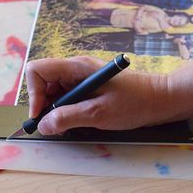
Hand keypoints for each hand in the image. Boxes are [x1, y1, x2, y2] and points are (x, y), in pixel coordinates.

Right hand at [26, 56, 168, 134]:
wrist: (159, 98)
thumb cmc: (134, 102)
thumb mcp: (98, 113)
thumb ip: (67, 118)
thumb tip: (43, 125)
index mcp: (76, 66)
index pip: (37, 70)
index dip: (33, 93)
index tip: (42, 115)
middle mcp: (76, 67)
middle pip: (44, 80)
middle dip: (43, 103)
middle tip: (55, 124)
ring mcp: (83, 75)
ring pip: (55, 89)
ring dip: (55, 108)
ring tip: (69, 124)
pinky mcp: (90, 84)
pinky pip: (68, 93)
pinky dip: (66, 108)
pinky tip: (78, 118)